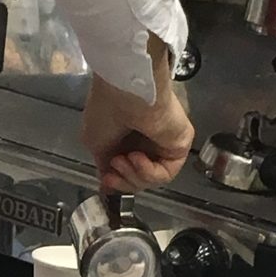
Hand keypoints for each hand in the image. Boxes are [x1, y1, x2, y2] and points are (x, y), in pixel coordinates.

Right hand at [82, 38, 193, 193]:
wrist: (125, 90)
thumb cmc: (106, 108)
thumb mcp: (96, 144)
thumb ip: (104, 167)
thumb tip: (107, 186)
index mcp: (126, 137)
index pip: (125, 171)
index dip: (116, 181)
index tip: (106, 179)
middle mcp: (146, 140)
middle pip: (138, 179)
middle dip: (123, 181)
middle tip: (112, 171)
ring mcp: (164, 142)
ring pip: (151, 180)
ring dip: (133, 176)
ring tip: (123, 159)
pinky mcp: (180, 144)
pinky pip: (166, 173)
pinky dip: (149, 173)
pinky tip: (138, 158)